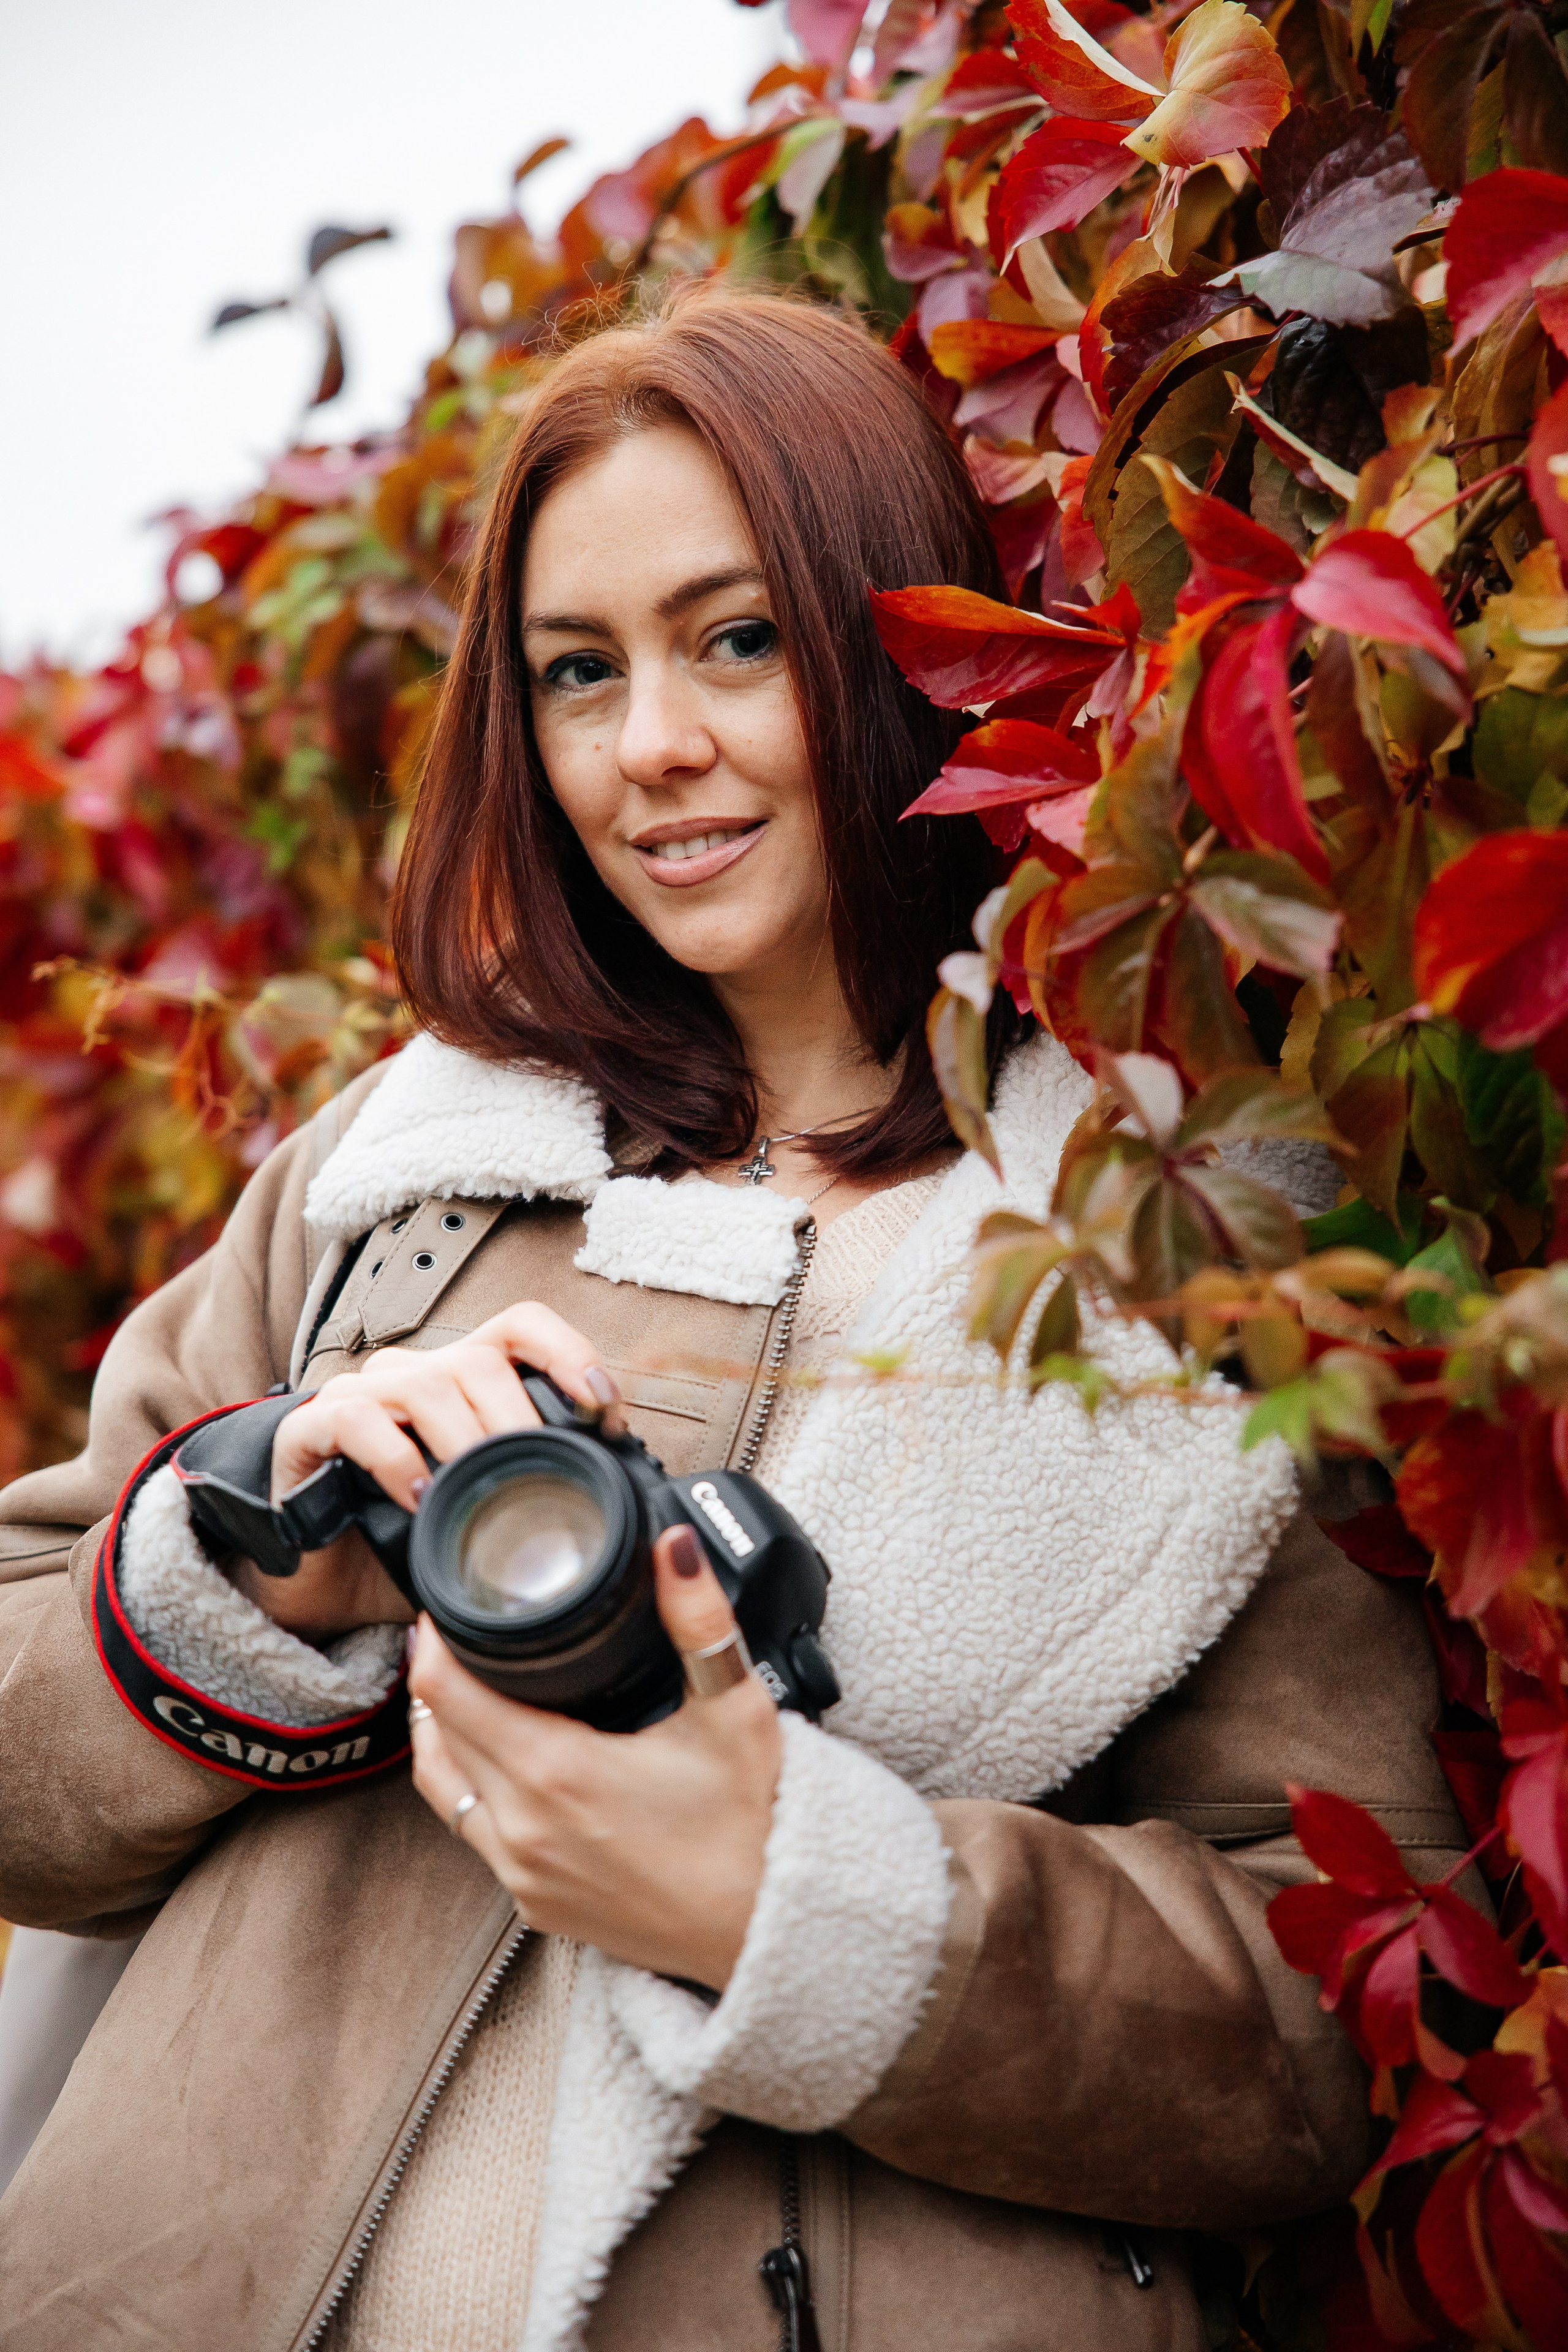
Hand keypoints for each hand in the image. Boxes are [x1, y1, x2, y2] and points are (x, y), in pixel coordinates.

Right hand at [231, 1304, 622, 1642]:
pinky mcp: (310, 1430)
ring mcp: (359, 1397)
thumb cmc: (406, 1540)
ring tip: (482, 1489)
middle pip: (480, 1361)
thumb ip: (537, 1504)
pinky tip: (421, 1499)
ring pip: (426, 1385)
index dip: (568, 1351)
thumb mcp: (483, 1520)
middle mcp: (414, 1375)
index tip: (604, 1409)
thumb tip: (620, 1518)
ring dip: (465, 1440)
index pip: (522, 1327)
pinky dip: (396, 1459)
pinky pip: (357, 1421)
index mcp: (463, 1381)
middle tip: (543, 1476)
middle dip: (522, 1419)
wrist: (320, 1580)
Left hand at [408, 1525, 781, 1990]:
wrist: (772, 1928)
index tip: (444, 1611)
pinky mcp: (535, 1906)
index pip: (448, 1695)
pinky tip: (505, 1762)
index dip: (434, 1643)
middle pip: (438, 1737)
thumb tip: (674, 1546)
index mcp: (559, 1775)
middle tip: (459, 1635)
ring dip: (445, 1737)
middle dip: (440, 1679)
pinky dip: (475, 1789)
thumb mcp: (733, 1709)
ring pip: (446, 1790)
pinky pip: (475, 1836)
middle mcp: (524, 1831)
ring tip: (466, 1691)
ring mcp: (524, 1875)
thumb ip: (698, 1618)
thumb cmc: (755, 1828)